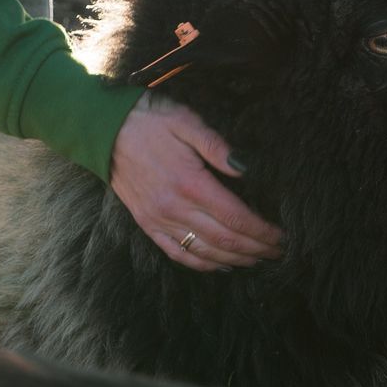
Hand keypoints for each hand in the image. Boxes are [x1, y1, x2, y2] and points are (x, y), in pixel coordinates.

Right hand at [110, 90, 282, 272]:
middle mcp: (175, 208)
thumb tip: (245, 168)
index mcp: (190, 183)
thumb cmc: (149, 121)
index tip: (282, 236)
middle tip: (279, 252)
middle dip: (256, 249)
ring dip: (236, 260)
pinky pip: (177, 254)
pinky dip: (203, 265)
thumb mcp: (186, 122)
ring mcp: (159, 219)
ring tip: (258, 260)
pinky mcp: (147, 224)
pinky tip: (221, 265)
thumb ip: (217, 146)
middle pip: (225, 240)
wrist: (104, 130)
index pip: (236, 217)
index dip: (262, 231)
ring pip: (205, 252)